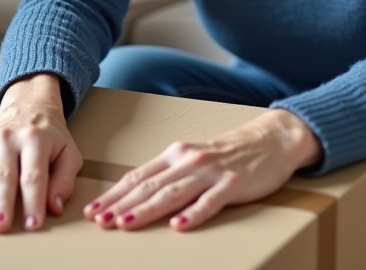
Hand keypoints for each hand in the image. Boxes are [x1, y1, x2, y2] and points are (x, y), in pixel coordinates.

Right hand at [0, 73, 83, 232]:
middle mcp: (8, 139)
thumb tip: (55, 206)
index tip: (32, 224)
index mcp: (35, 140)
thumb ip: (64, 181)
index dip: (32, 202)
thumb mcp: (68, 154)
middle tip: (0, 227)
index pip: (33, 176)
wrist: (27, 109)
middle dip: (2, 204)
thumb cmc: (49, 139)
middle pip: (4, 177)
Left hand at [83, 108, 321, 231]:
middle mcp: (189, 160)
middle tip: (100, 220)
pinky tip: (179, 226)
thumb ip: (170, 174)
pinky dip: (193, 214)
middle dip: (121, 204)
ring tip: (125, 223)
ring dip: (146, 209)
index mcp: (176, 154)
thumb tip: (137, 196)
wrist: (272, 139)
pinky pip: (210, 201)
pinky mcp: (233, 183)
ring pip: (173, 193)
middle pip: (150, 185)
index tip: (93, 210)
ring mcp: (211, 172)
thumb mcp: (195, 158)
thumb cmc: (230, 153)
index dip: (115, 194)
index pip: (139, 176)